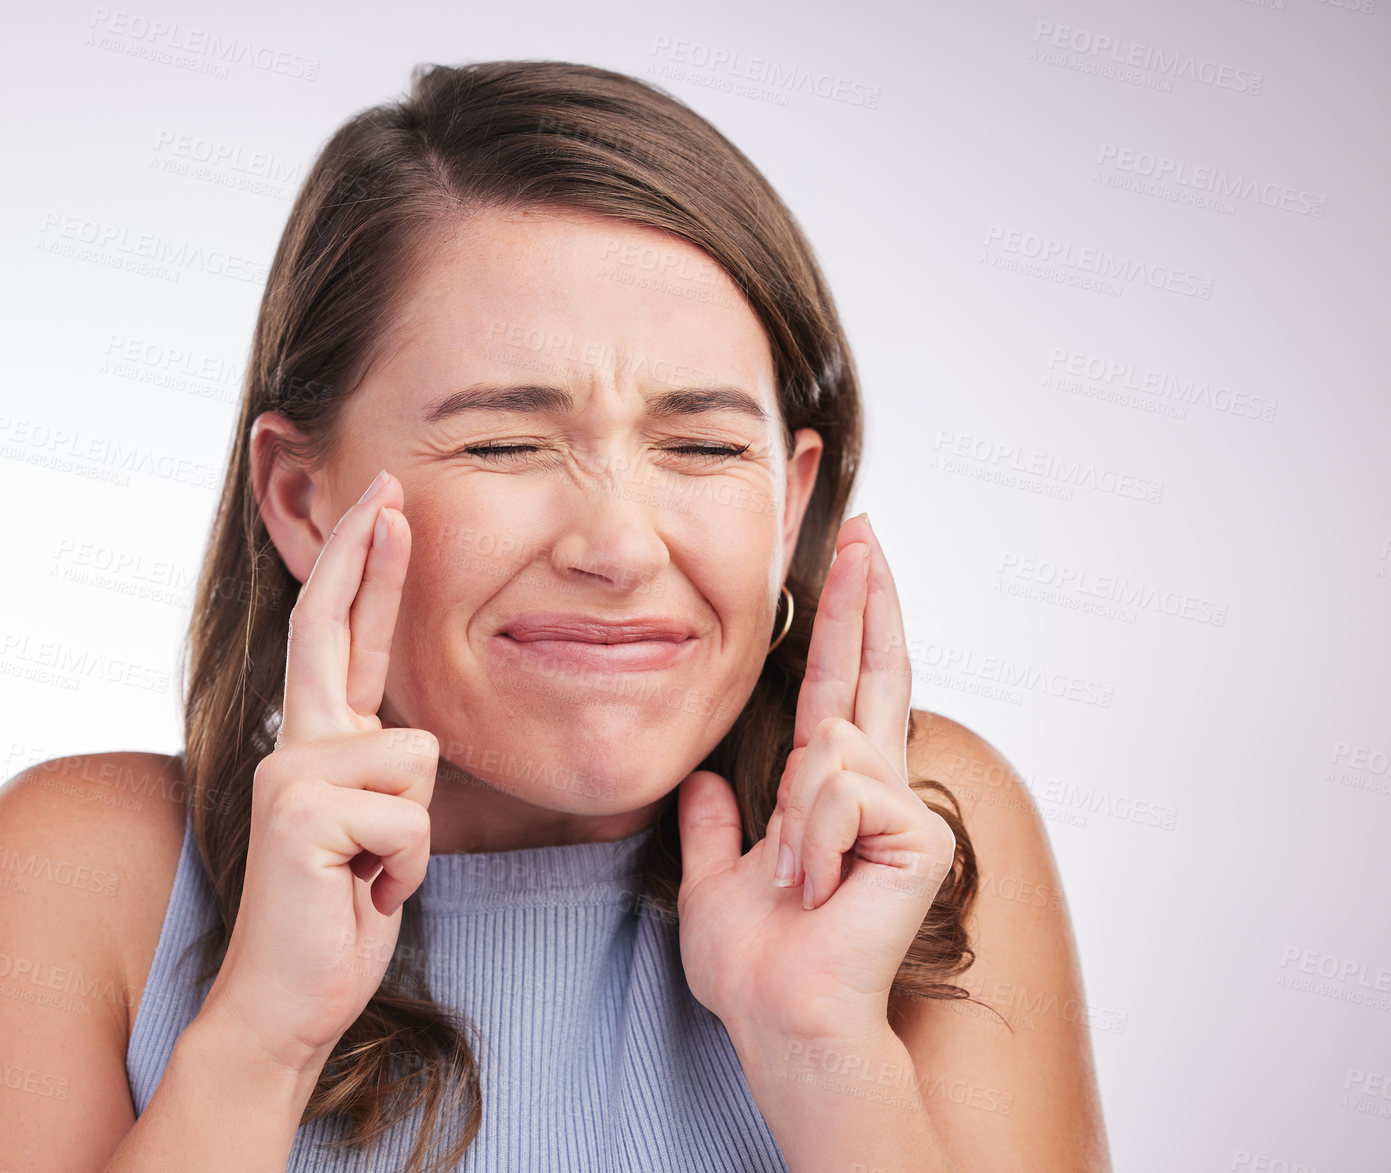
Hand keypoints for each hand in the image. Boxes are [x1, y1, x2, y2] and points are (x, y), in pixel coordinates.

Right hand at [195, 469, 439, 1076]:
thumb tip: (406, 734)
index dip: (360, 569)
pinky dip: (403, 871)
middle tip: (390, 485)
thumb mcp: (371, 830)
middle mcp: (295, 744)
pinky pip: (409, 820)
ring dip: (413, 835)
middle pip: (330, 629)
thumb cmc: (335, 917)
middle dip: (364, 554)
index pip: (338, 638)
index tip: (382, 504)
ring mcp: (292, 774)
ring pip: (417, 759)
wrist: (285, 1000)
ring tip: (371, 876)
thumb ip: (376, 770)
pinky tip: (362, 895)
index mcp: (314, 744)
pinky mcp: (302, 814)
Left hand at [674, 513, 955, 1043]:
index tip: (853, 559)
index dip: (848, 622)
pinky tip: (820, 886)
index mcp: (829, 793)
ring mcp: (902, 811)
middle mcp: (875, 790)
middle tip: (865, 528)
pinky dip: (810, 843)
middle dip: (866, 597)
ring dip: (791, 824)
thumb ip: (713, 825)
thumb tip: (704, 780)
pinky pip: (841, 790)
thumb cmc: (756, 966)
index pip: (842, 687)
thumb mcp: (714, 878)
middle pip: (872, 672)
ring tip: (798, 883)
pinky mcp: (918, 835)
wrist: (779, 1016)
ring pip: (828, 744)